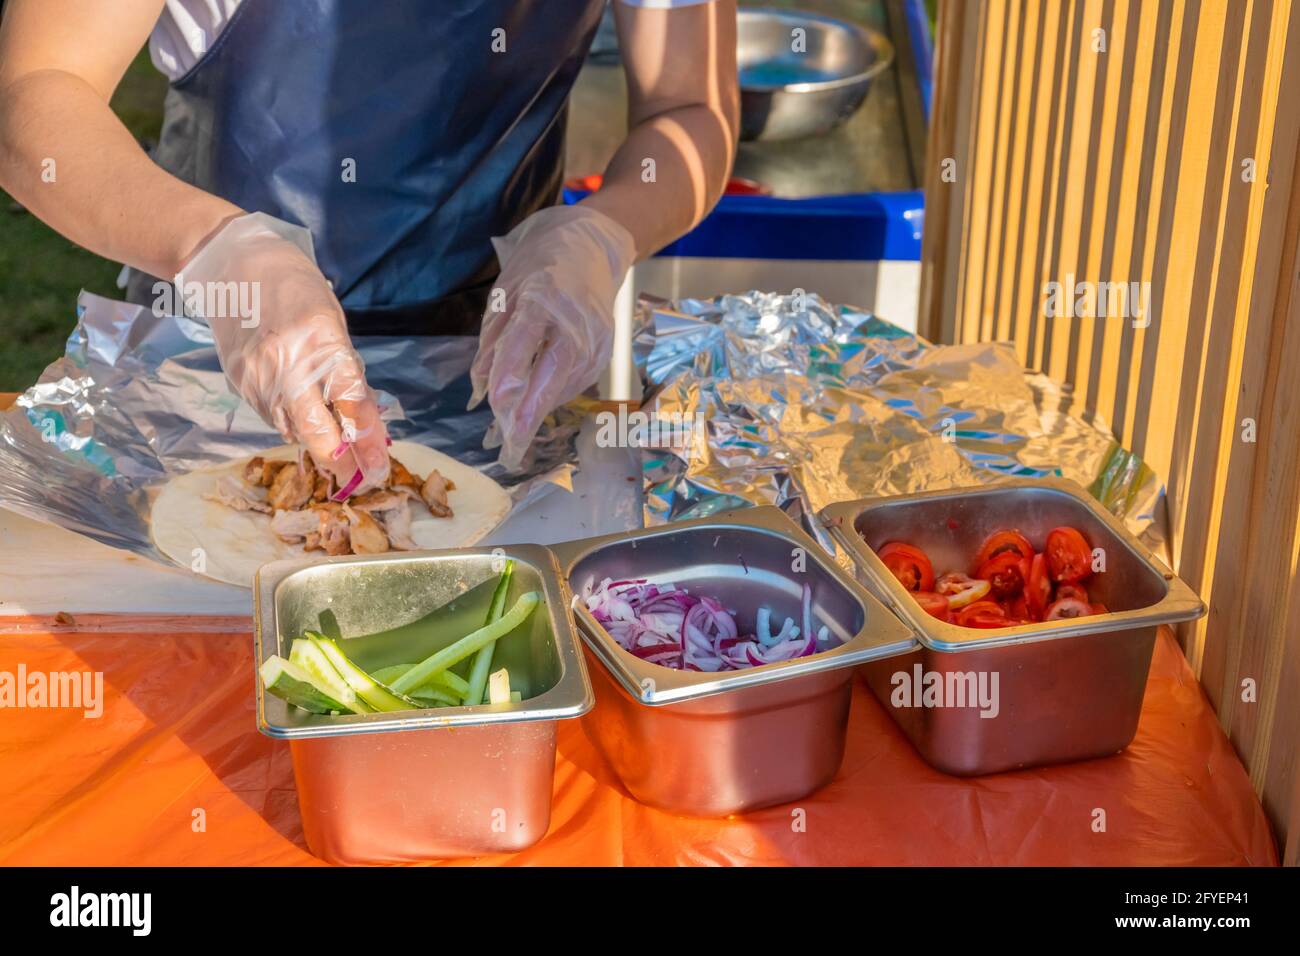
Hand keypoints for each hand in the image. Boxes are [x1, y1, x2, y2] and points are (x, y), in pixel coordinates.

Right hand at [177, 213, 389, 494]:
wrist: (234, 266)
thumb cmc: (296, 290)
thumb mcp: (333, 323)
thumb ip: (347, 372)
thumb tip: (365, 421)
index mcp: (322, 339)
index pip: (351, 401)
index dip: (367, 439)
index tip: (379, 467)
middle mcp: (287, 360)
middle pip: (315, 429)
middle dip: (338, 459)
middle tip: (356, 478)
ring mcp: (257, 373)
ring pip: (290, 429)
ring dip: (315, 443)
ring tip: (335, 450)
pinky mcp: (238, 381)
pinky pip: (270, 416)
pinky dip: (291, 424)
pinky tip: (303, 420)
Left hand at [470, 204, 636, 468]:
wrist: (590, 248)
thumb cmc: (538, 268)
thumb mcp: (503, 295)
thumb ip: (493, 344)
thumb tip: (481, 391)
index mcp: (543, 298)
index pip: (524, 345)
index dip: (510, 382)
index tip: (496, 413)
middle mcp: (576, 320)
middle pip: (553, 374)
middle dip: (531, 413)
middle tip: (509, 448)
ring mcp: (596, 337)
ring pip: (566, 383)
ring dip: (540, 409)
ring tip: (515, 434)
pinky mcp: (606, 350)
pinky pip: (577, 381)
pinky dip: (555, 396)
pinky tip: (538, 404)